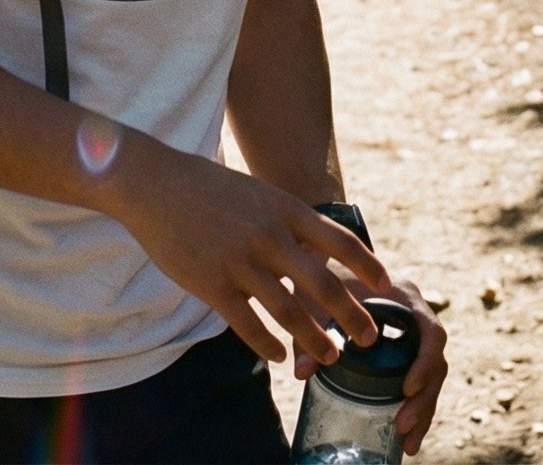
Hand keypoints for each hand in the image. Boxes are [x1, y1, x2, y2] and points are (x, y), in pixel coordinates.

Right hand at [99, 135, 387, 368]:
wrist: (155, 183)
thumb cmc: (207, 187)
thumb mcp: (257, 193)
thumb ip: (286, 221)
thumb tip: (318, 250)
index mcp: (283, 208)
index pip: (339, 240)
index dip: (367, 266)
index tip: (387, 287)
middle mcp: (268, 234)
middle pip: (323, 284)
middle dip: (352, 316)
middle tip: (368, 340)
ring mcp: (240, 261)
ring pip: (290, 313)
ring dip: (315, 340)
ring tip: (330, 358)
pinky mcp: (212, 284)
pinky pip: (249, 325)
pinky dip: (268, 346)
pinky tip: (279, 356)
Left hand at [293, 270, 447, 457]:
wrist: (322, 265)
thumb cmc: (321, 276)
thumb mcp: (314, 299)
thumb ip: (308, 330)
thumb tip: (301, 371)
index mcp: (404, 297)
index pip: (431, 331)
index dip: (425, 361)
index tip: (407, 387)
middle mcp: (415, 316)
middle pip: (436, 361)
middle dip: (424, 398)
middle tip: (402, 424)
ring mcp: (412, 336)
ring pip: (431, 377)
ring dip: (422, 410)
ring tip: (408, 442)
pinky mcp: (404, 352)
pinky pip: (419, 382)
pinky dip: (415, 408)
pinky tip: (404, 437)